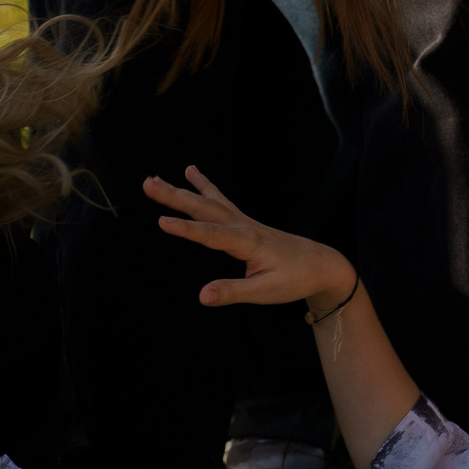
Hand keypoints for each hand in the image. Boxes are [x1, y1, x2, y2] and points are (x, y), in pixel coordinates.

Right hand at [146, 167, 353, 311]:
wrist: (320, 264)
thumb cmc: (294, 279)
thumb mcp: (265, 293)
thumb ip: (232, 292)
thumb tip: (201, 296)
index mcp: (247, 242)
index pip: (211, 234)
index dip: (186, 229)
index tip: (161, 221)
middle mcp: (243, 226)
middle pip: (204, 208)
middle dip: (174, 196)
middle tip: (148, 184)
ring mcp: (244, 221)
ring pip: (208, 201)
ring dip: (181, 190)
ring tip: (156, 178)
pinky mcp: (245, 223)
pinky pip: (220, 200)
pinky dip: (204, 186)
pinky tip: (192, 172)